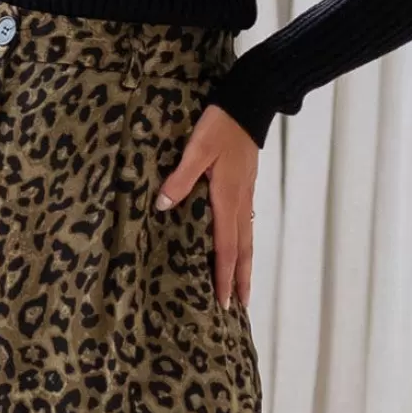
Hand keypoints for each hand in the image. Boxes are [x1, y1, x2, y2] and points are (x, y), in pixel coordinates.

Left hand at [155, 104, 258, 308]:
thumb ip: (180, 178)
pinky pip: (245, 225)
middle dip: (241, 280)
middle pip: (243, 250)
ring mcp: (246, 195)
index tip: (224, 301)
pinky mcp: (246, 187)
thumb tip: (163, 205)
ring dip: (245, 265)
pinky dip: (243, 244)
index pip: (227, 247)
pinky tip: (237, 247)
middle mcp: (240, 203)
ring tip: (242, 286)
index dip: (224, 276)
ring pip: (247, 239)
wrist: (248, 105)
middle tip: (240, 307)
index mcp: (228, 199)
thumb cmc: (220, 126)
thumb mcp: (196, 149)